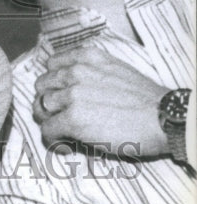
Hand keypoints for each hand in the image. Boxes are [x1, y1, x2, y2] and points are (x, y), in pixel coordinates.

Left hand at [34, 48, 168, 155]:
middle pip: (41, 86)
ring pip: (41, 108)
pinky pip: (48, 130)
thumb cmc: (145, 99)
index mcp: (86, 57)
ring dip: (49, 121)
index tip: (60, 95)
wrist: (163, 117)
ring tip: (63, 133)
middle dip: (47, 102)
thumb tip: (73, 89)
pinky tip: (67, 146)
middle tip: (58, 116)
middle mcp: (75, 72)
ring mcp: (72, 95)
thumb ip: (90, 72)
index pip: (51, 65)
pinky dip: (54, 140)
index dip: (53, 82)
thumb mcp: (115, 70)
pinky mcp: (72, 119)